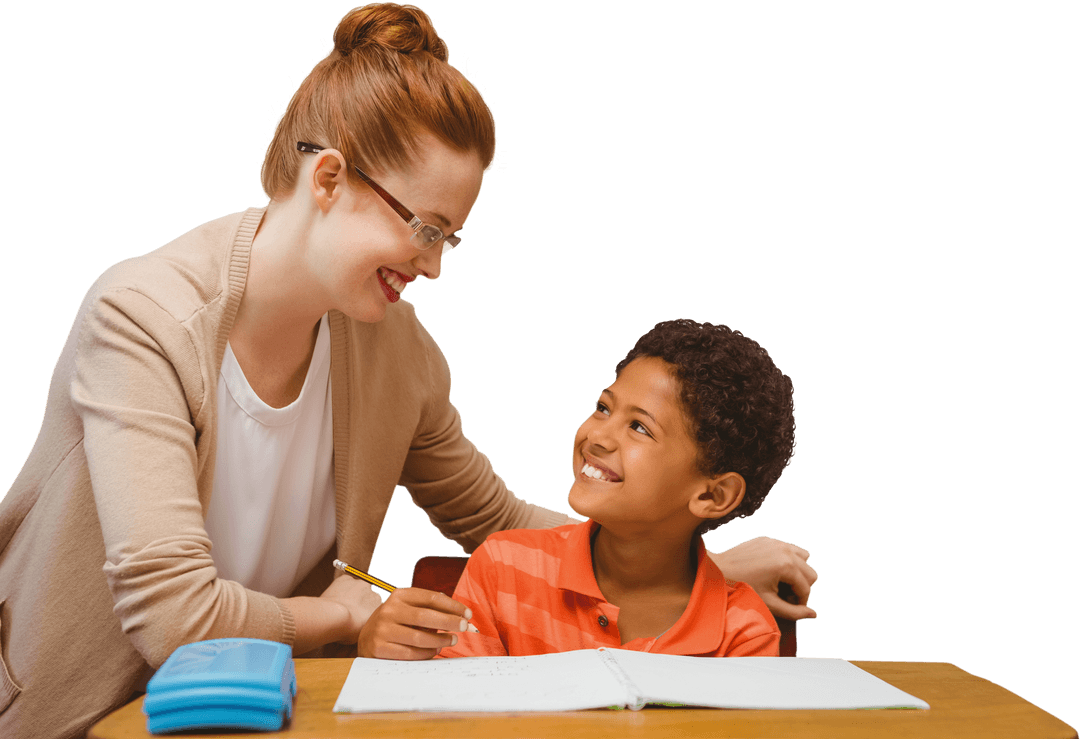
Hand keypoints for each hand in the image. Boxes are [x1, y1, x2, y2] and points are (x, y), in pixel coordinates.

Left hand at [320, 575, 383, 643]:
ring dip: (351, 594)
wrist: (334, 618)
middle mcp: (373, 593)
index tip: (359, 617)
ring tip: (341, 605)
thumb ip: (368, 625)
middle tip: (350, 611)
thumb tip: (363, 627)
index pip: (376, 607)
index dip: (367, 612)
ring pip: (356, 588)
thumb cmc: (348, 629)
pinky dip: (341, 587)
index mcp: (379, 607)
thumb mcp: (363, 633)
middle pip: (368, 595)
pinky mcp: (346, 579)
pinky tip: (335, 597)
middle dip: (361, 601)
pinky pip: (345, 581)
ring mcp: (360, 584)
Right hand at [357, 587, 472, 659]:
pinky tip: (435, 650)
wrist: (365, 639)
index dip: (452, 606)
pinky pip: (409, 653)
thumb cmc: (396, 623)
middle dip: (449, 621)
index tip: (467, 614)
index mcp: (399, 595)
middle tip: (464, 627)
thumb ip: (430, 609)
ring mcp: (382, 629)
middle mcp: (389, 610)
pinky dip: (426, 653)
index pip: (431, 598)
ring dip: (440, 640)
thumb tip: (460, 615)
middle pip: (426, 616)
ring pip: (418, 637)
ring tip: (452, 640)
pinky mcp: (379, 648)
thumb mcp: (408, 609)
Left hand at [711, 536, 817, 620]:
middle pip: (810, 572)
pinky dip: (786, 560)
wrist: (719, 570)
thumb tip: (814, 615)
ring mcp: (777, 542)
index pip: (807, 588)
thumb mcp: (770, 604)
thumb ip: (794, 613)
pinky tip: (772, 571)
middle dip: (801, 587)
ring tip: (782, 583)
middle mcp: (785, 550)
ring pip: (803, 558)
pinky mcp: (768, 539)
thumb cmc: (743, 588)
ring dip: (797, 572)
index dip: (801, 602)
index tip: (789, 607)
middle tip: (785, 596)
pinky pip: (788, 549)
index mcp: (787, 565)